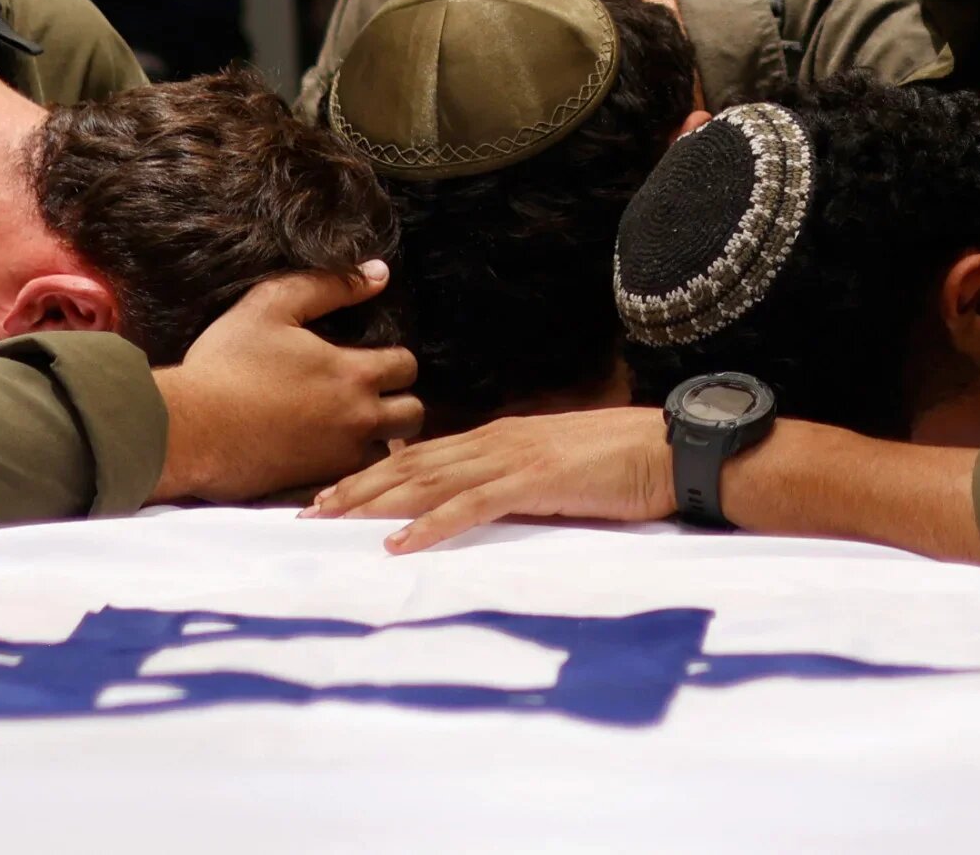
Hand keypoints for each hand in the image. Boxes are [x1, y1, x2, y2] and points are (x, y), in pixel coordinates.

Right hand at [153, 261, 421, 502]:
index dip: (394, 360)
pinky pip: (355, 479)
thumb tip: (379, 273)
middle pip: (413, 416)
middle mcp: (357, 419)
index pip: (407, 366)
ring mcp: (339, 456)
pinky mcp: (317, 484)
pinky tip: (323, 452)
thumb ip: (330, 285)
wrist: (190, 427)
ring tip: (349, 427)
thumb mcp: (272, 304)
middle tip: (371, 397)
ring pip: (386, 452)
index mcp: (353, 374)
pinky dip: (348, 466)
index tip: (372, 360)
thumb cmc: (227, 363)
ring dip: (377, 439)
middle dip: (400, 404)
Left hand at [301, 407, 674, 552]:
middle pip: (410, 463)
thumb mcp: (552, 470)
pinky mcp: (534, 482)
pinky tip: (399, 543)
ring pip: (428, 480)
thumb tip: (479, 501)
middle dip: (357, 485)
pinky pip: (472, 505)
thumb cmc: (618, 463)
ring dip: (376, 502)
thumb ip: (512, 480)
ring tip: (334, 521)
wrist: (669, 451)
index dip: (373, 472)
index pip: (421, 454)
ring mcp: (512, 458)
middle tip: (310, 509)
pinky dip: (431, 524)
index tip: (333, 493)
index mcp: (498, 436)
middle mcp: (495, 440)